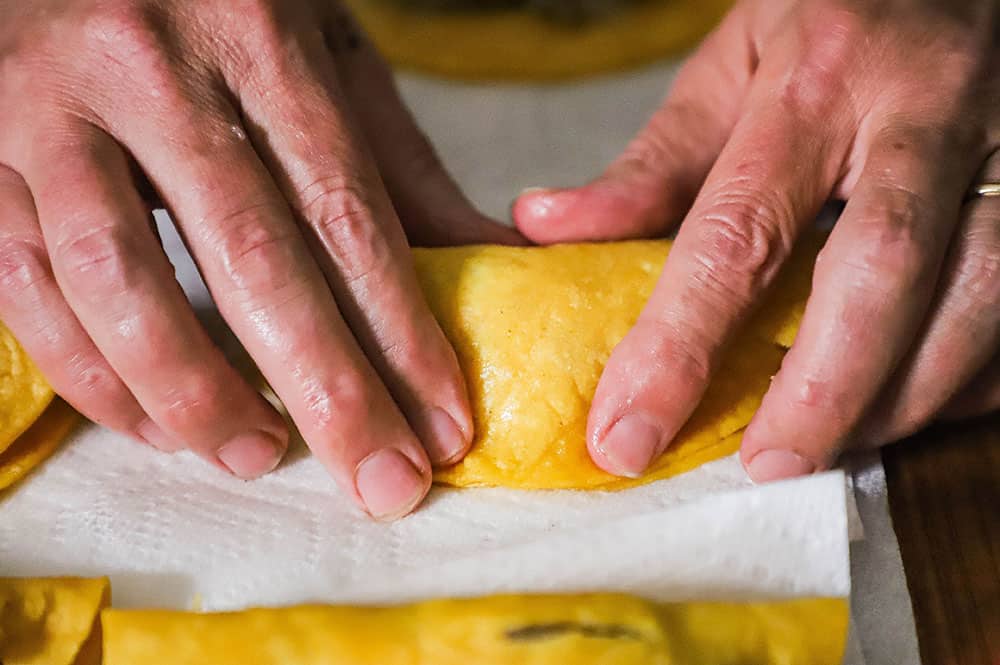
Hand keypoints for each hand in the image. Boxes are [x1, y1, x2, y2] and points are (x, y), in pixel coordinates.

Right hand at [0, 0, 521, 518]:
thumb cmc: (216, 10)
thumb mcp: (323, 59)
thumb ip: (396, 166)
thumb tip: (493, 262)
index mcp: (257, 38)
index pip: (344, 210)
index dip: (400, 333)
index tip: (443, 424)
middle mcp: (149, 68)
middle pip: (252, 256)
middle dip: (329, 390)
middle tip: (383, 480)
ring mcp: (50, 110)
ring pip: (116, 280)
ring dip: (197, 393)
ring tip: (261, 456)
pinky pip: (25, 284)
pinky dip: (93, 374)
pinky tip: (156, 422)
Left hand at [514, 0, 999, 480]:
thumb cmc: (833, 18)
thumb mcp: (731, 66)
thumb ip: (652, 163)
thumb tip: (545, 226)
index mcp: (818, 79)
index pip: (737, 231)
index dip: (679, 345)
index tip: (627, 431)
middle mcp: (923, 111)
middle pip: (881, 273)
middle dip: (821, 391)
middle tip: (766, 464)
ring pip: (979, 297)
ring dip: (904, 395)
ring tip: (832, 446)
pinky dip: (969, 373)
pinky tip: (912, 401)